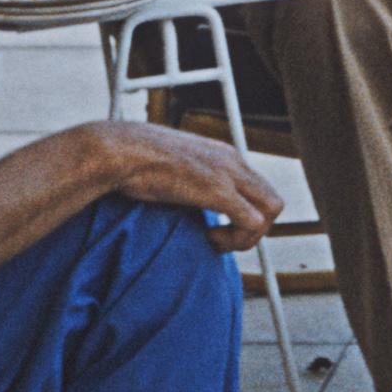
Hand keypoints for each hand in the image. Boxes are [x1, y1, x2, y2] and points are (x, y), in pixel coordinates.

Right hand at [83, 118, 279, 250]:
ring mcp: (227, 174)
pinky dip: (237, 239)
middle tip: (220, 239)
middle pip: (273, 202)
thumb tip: (184, 194)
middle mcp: (233, 161)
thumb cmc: (135, 162)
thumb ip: (188, 178)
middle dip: (253, 230)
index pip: (259, 190)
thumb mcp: (172, 167)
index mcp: (225, 155)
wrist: (119, 150)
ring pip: (271, 212)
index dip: (245, 216)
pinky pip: (252, 222)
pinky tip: (208, 238)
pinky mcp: (217, 190)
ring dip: (248, 236)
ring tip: (214, 240)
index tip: (217, 226)